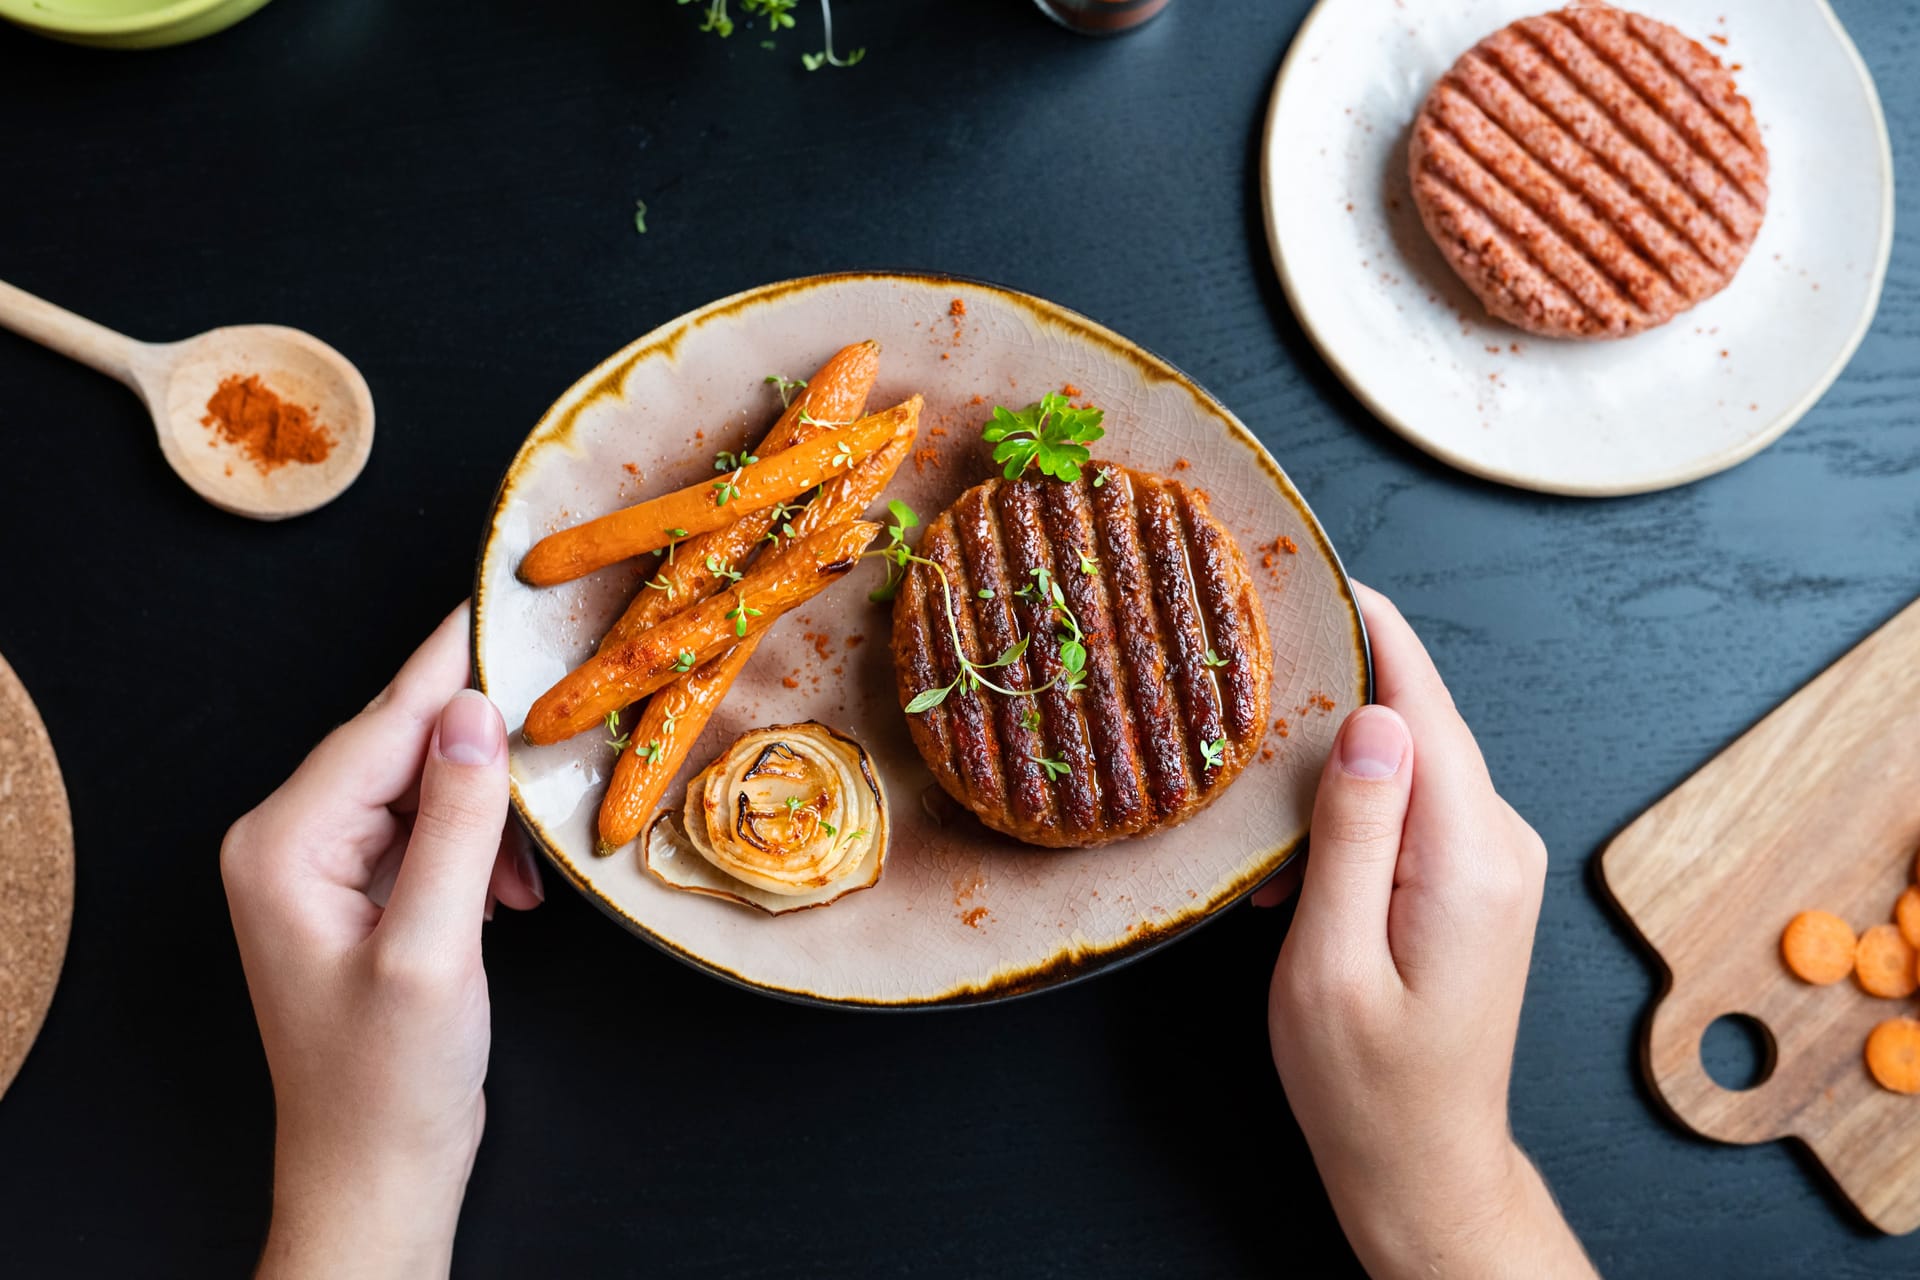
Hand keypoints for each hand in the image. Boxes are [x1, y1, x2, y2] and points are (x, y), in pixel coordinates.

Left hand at [220, 604, 542, 1278]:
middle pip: (403, 746)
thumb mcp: (434, 949)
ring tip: (531, 861)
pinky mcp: (356, 891)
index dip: (453, 662)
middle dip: (484, 744)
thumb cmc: (390, 1083)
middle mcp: (288, 840)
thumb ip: (453, 825)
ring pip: (423, 784)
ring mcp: (320, 866)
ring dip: (486, 809)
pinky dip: (477, 845)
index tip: (506, 599)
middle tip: (566, 718)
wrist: (375, 1172)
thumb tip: (473, 714)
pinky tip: (510, 891)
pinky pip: (426, 828)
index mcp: (284, 843)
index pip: (384, 724)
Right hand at [1264, 585, 1593, 1279]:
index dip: (1374, 628)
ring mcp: (1491, 860)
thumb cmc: (1366, 1084)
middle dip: (1334, 694)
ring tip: (1258, 810)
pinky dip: (1349, 810)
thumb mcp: (1329, 961)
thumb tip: (1371, 717)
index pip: (1425, 703)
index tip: (1320, 573)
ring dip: (1331, 768)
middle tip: (1247, 670)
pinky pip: (1410, 805)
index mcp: (1467, 857)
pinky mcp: (1472, 878)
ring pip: (1409, 761)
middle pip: (1417, 722)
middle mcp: (1497, 844)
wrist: (1423, 1164)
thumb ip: (1352, 832)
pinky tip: (1296, 863)